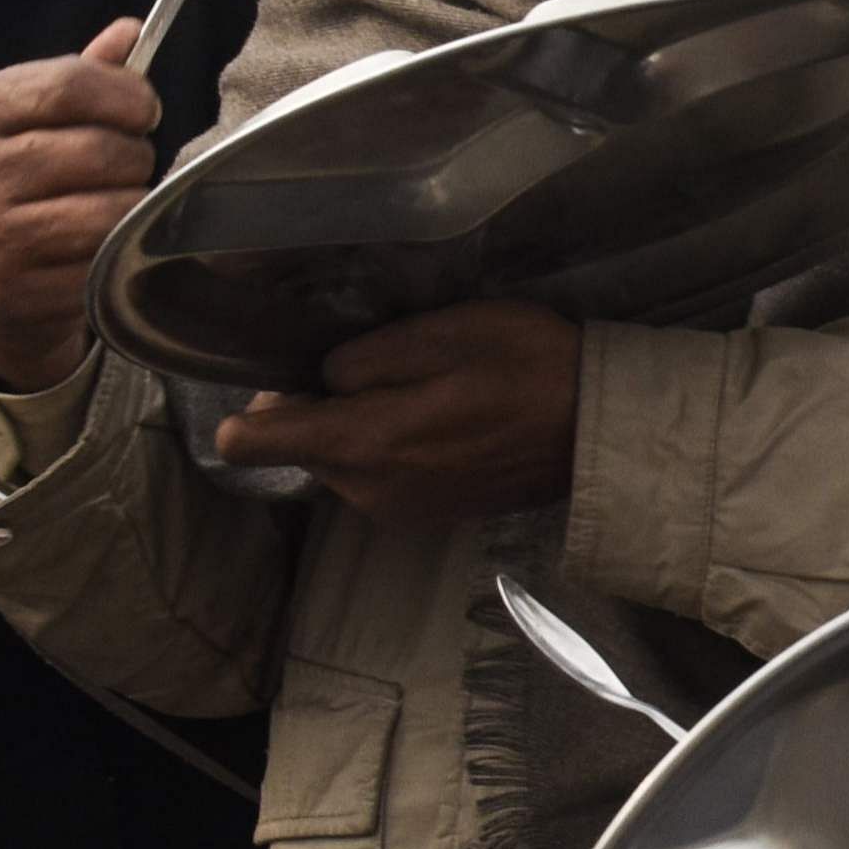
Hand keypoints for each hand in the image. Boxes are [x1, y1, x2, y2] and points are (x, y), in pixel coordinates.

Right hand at [0, 17, 163, 396]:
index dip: (129, 96)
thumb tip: (130, 30)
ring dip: (131, 207)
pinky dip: (114, 253)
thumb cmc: (13, 192)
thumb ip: (78, 78)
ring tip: (111, 207)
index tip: (143, 111)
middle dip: (134, 158)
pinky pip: (102, 260)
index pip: (74, 84)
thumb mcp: (27, 124)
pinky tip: (94, 249)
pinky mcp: (10, 290)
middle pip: (103, 148)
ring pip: (112, 207)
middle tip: (123, 169)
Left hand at [206, 300, 582, 525]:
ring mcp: (397, 511)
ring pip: (341, 461)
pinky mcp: (426, 515)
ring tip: (427, 390)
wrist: (601, 432)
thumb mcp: (444, 333)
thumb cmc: (526, 367)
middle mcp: (365, 491)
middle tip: (389, 366)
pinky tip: (447, 421)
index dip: (254, 403)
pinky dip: (396, 449)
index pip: (247, 442)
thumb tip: (319, 379)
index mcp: (361, 444)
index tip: (292, 373)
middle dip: (325, 408)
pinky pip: (379, 478)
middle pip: (301, 446)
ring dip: (363, 427)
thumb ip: (363, 359)